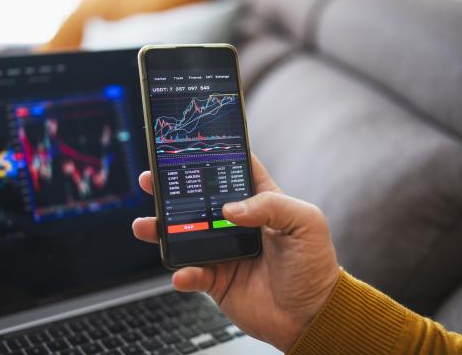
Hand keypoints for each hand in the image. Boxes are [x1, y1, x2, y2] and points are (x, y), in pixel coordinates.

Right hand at [132, 154, 340, 350]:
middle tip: (152, 179)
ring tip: (146, 225)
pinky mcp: (216, 280)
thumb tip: (229, 209)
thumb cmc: (315, 266)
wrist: (311, 316)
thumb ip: (270, 206)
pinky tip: (182, 273)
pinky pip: (192, 274)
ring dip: (162, 229)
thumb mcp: (305, 223)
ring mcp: (224, 251)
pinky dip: (183, 273)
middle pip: (199, 199)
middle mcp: (238, 223)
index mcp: (262, 201)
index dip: (214, 155)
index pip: (235, 170)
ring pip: (185, 234)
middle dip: (172, 188)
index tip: (190, 144)